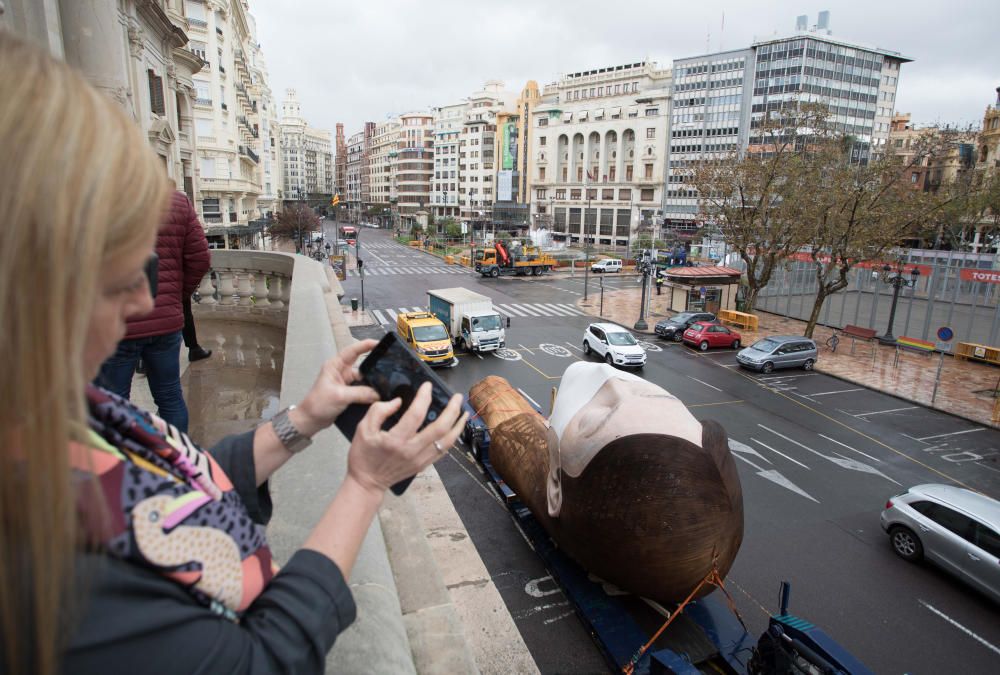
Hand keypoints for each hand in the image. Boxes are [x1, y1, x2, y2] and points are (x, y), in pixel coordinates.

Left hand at [293, 339, 380, 436]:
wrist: (311, 420)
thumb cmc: (317, 404)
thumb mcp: (340, 396)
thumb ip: (360, 393)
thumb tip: (378, 393)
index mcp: (335, 365)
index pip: (352, 350)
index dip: (366, 345)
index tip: (379, 343)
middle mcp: (341, 372)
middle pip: (362, 366)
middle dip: (374, 367)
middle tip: (389, 366)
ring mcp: (345, 382)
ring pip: (364, 379)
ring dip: (372, 382)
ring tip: (386, 384)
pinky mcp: (348, 393)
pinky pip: (363, 389)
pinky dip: (370, 392)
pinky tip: (379, 395)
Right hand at [346, 382, 467, 495]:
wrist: (367, 483)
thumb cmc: (363, 455)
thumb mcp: (363, 429)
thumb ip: (379, 411)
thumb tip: (399, 402)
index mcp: (396, 440)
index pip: (416, 415)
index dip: (424, 398)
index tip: (427, 386)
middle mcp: (411, 450)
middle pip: (439, 428)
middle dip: (452, 410)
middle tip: (457, 396)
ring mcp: (420, 459)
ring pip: (446, 441)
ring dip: (458, 425)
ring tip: (464, 412)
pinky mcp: (423, 465)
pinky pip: (443, 451)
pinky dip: (452, 438)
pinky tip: (455, 428)